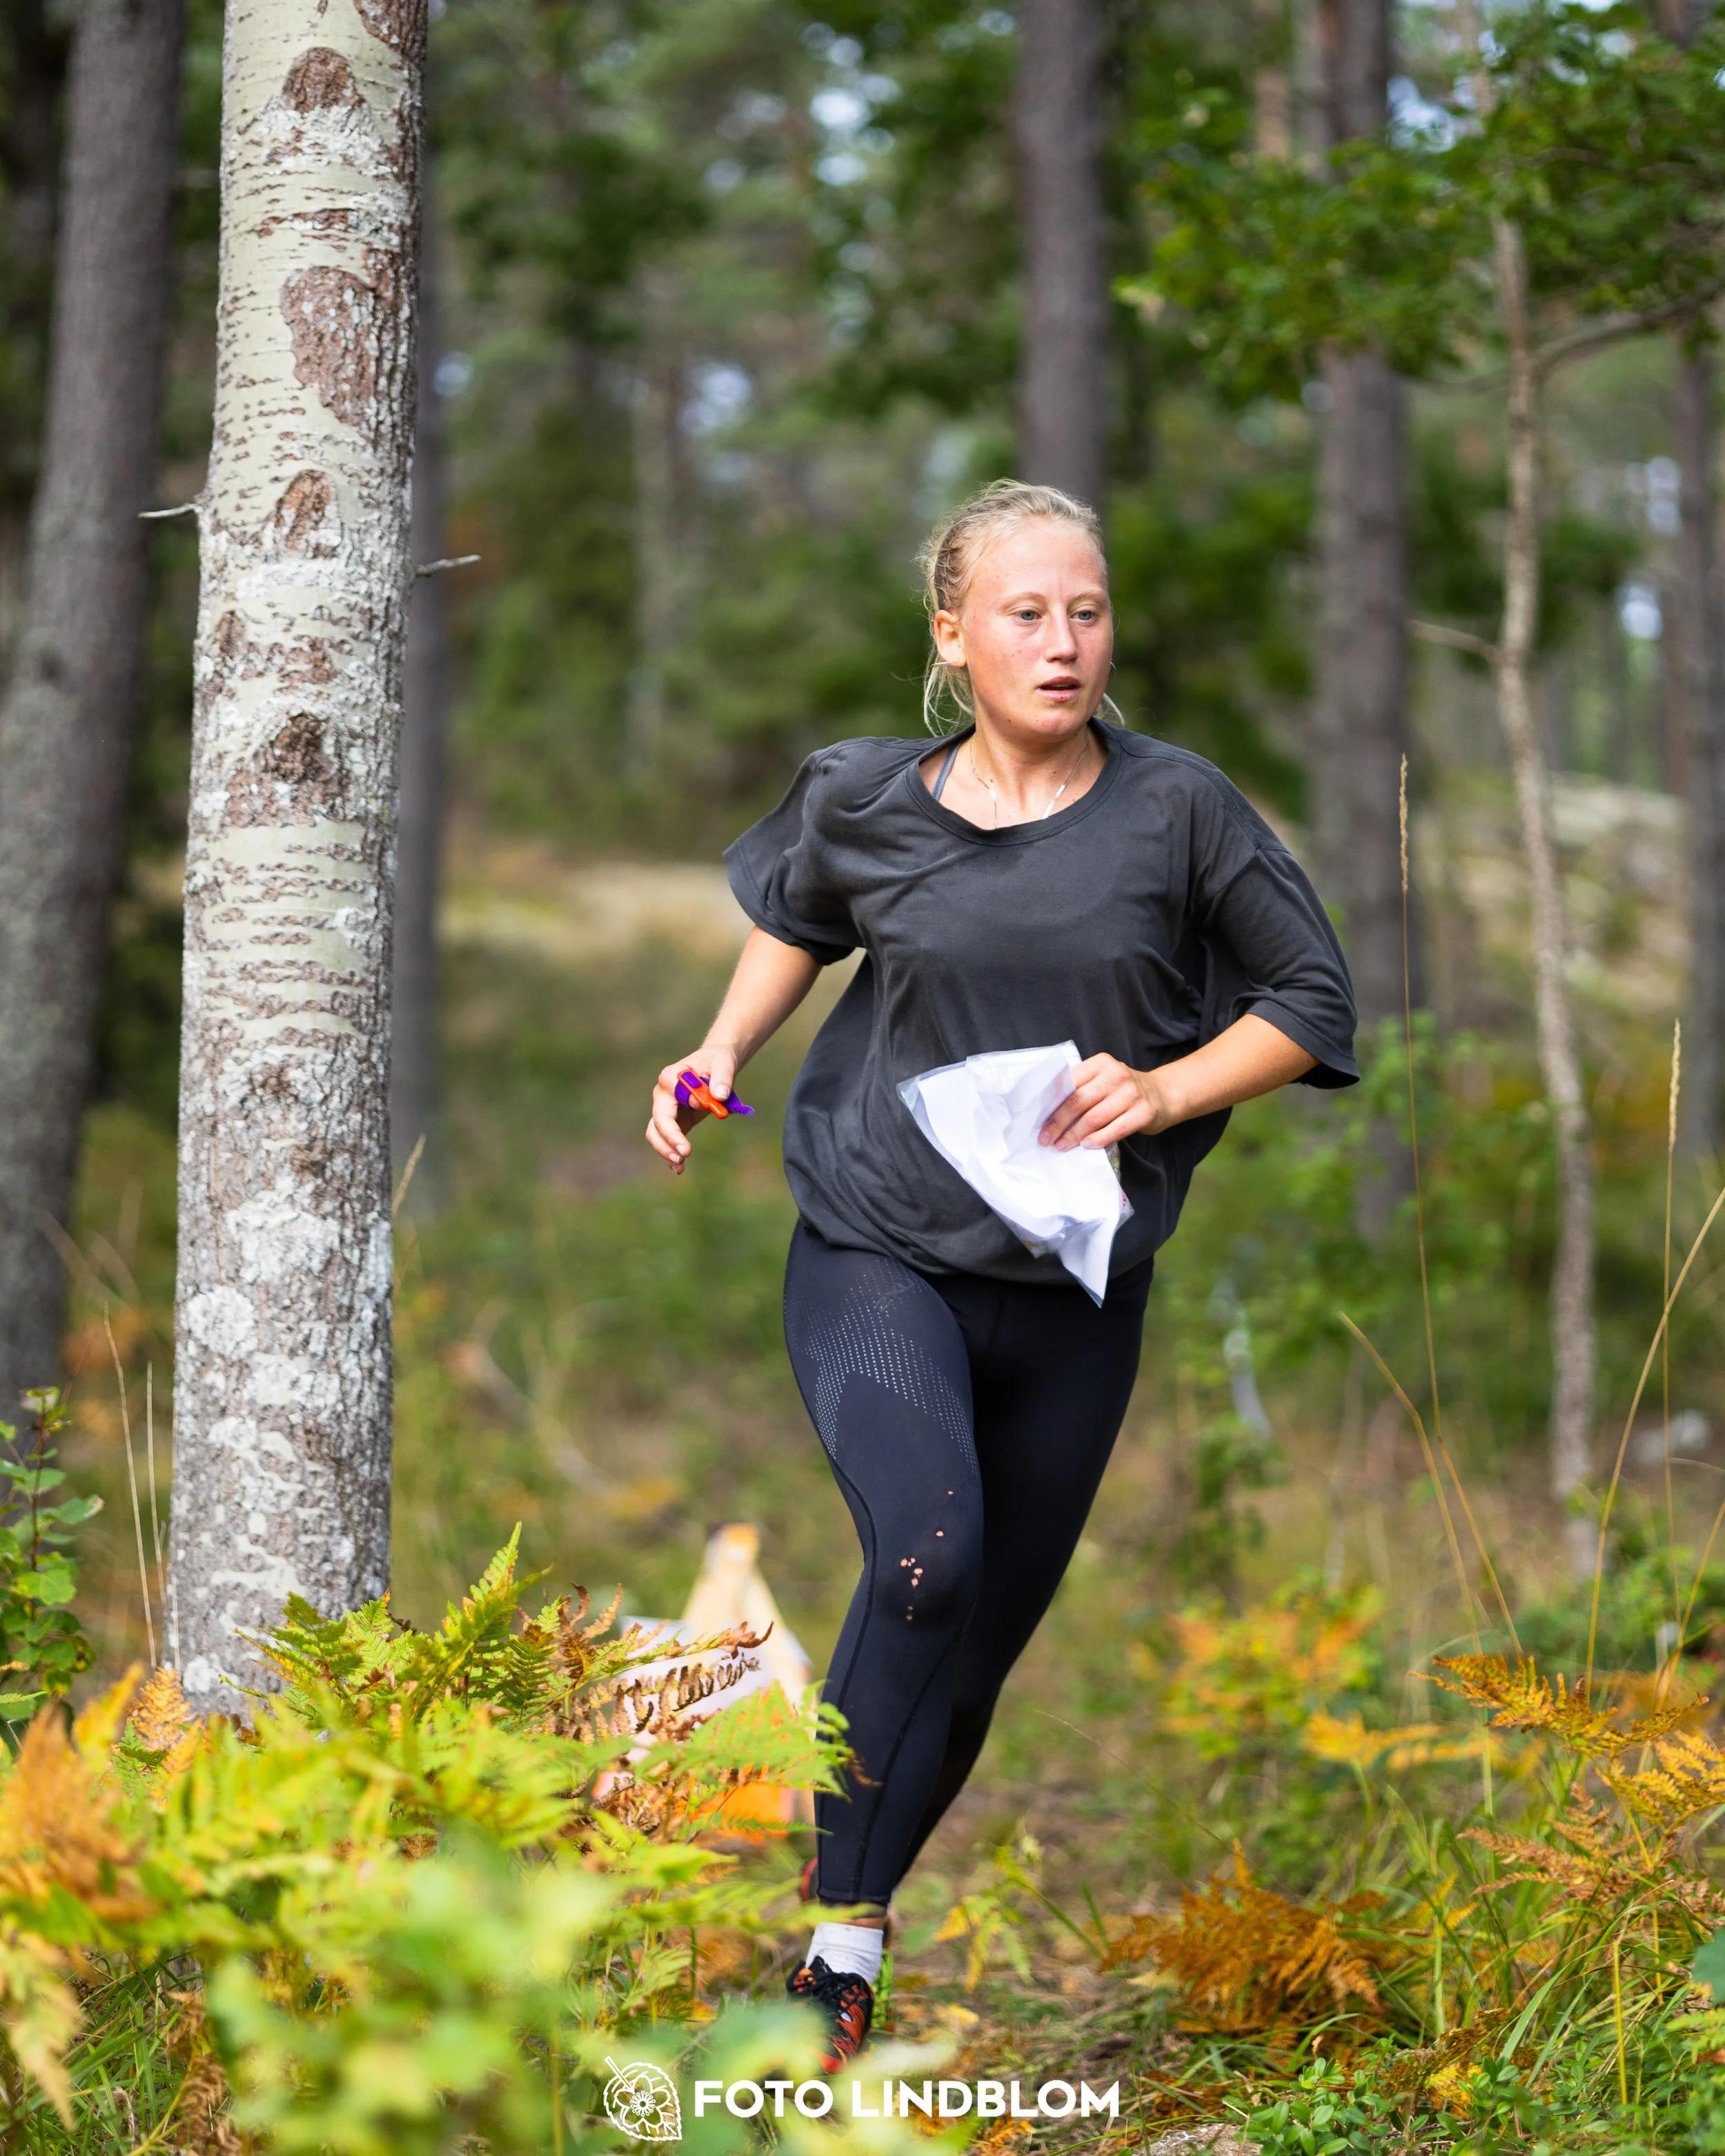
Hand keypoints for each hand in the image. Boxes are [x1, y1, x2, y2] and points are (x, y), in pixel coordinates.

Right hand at [646, 1045, 738, 1173]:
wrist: (714, 1066)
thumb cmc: (717, 1062)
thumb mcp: (723, 1064)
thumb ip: (722, 1078)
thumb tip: (719, 1096)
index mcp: (671, 1078)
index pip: (667, 1101)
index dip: (677, 1117)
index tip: (698, 1113)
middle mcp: (662, 1095)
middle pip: (657, 1121)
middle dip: (668, 1140)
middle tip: (684, 1155)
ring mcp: (666, 1110)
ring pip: (655, 1133)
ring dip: (665, 1150)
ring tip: (680, 1165)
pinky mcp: (674, 1122)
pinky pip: (666, 1140)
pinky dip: (670, 1154)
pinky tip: (679, 1170)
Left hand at [1038, 1053, 1168, 1151]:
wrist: (1163, 1094)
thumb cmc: (1124, 1090)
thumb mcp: (1103, 1079)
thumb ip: (1081, 1088)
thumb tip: (1048, 1111)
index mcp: (1100, 1063)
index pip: (1069, 1083)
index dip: (1051, 1104)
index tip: (1038, 1121)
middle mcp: (1116, 1075)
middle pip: (1078, 1101)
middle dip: (1058, 1123)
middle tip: (1046, 1139)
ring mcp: (1132, 1094)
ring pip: (1094, 1118)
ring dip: (1074, 1135)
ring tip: (1062, 1145)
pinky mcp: (1143, 1112)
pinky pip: (1115, 1130)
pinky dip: (1098, 1139)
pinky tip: (1086, 1145)